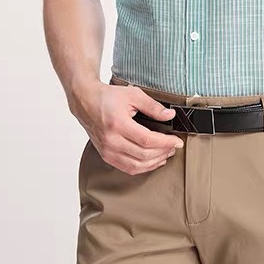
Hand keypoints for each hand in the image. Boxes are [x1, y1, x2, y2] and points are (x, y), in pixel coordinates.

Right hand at [68, 81, 184, 174]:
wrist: (86, 102)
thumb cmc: (108, 97)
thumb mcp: (133, 94)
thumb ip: (152, 106)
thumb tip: (169, 115)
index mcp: (118, 124)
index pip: (147, 140)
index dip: (165, 142)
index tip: (177, 141)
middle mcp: (111, 141)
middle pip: (143, 155)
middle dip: (163, 152)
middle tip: (173, 146)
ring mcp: (107, 151)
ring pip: (136, 165)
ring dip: (154, 162)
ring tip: (166, 154)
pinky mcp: (106, 156)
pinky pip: (127, 168)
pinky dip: (142, 167)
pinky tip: (152, 161)